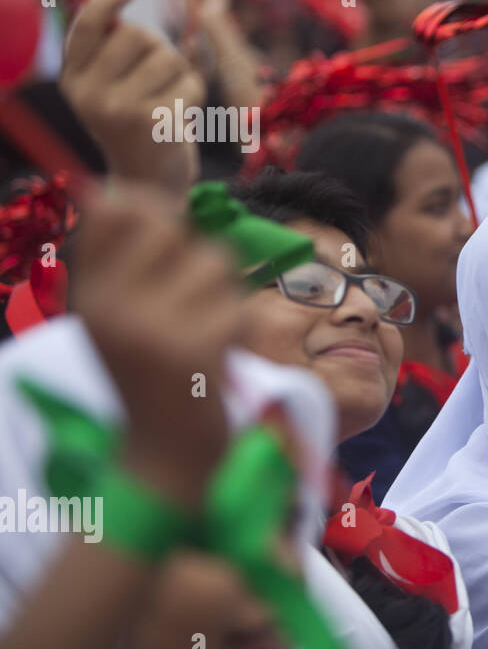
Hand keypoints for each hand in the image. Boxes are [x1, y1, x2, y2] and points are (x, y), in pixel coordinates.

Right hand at [60, 0, 204, 196]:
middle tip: (160, 75)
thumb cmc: (138, 124)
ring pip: (168, 56)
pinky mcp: (156, 123)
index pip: (87, 26)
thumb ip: (109, 51)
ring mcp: (122, 110)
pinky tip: (183, 116)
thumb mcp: (109, 89)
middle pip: (137, 34)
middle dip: (159, 46)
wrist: (152, 183)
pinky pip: (190, 82)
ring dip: (181, 72)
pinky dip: (195, 93)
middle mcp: (90, 95)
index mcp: (74, 81)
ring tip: (171, 99)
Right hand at [70, 183, 240, 507]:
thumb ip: (122, 259)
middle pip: (169, 226)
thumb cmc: (149, 379)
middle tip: (192, 293)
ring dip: (221, 291)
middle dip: (193, 250)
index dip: (150, 207)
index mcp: (90, 295)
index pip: (113, 210)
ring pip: (212, 261)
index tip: (167, 235)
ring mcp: (152, 328)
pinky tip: (216, 358)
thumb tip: (123, 191)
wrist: (164, 457)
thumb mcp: (118, 318)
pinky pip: (235, 303)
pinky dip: (236, 325)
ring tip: (202, 331)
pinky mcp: (195, 349)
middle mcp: (112, 307)